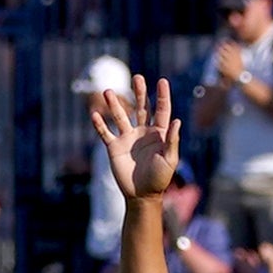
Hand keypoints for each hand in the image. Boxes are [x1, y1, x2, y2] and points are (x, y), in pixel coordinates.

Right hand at [82, 72, 179, 198]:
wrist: (142, 195)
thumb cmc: (159, 179)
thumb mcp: (169, 160)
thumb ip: (172, 141)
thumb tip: (178, 120)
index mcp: (159, 134)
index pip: (161, 110)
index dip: (162, 96)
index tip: (162, 81)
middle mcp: (143, 132)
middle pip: (141, 107)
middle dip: (139, 92)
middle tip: (137, 77)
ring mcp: (127, 139)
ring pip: (120, 116)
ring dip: (114, 104)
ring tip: (108, 91)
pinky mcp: (114, 148)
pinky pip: (105, 133)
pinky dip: (99, 125)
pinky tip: (94, 114)